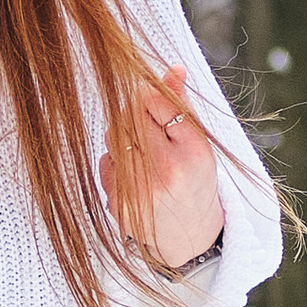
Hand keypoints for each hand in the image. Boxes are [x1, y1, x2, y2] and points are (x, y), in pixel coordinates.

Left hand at [101, 64, 224, 270]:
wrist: (189, 237)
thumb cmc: (196, 183)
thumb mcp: (199, 144)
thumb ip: (181, 107)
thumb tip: (173, 68)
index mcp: (189, 155)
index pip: (154, 103)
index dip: (151, 98)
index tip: (156, 104)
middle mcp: (162, 175)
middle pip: (129, 118)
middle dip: (137, 116)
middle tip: (154, 130)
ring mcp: (136, 192)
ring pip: (114, 137)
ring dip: (126, 138)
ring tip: (149, 156)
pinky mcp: (117, 204)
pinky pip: (106, 162)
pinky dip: (118, 162)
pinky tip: (138, 176)